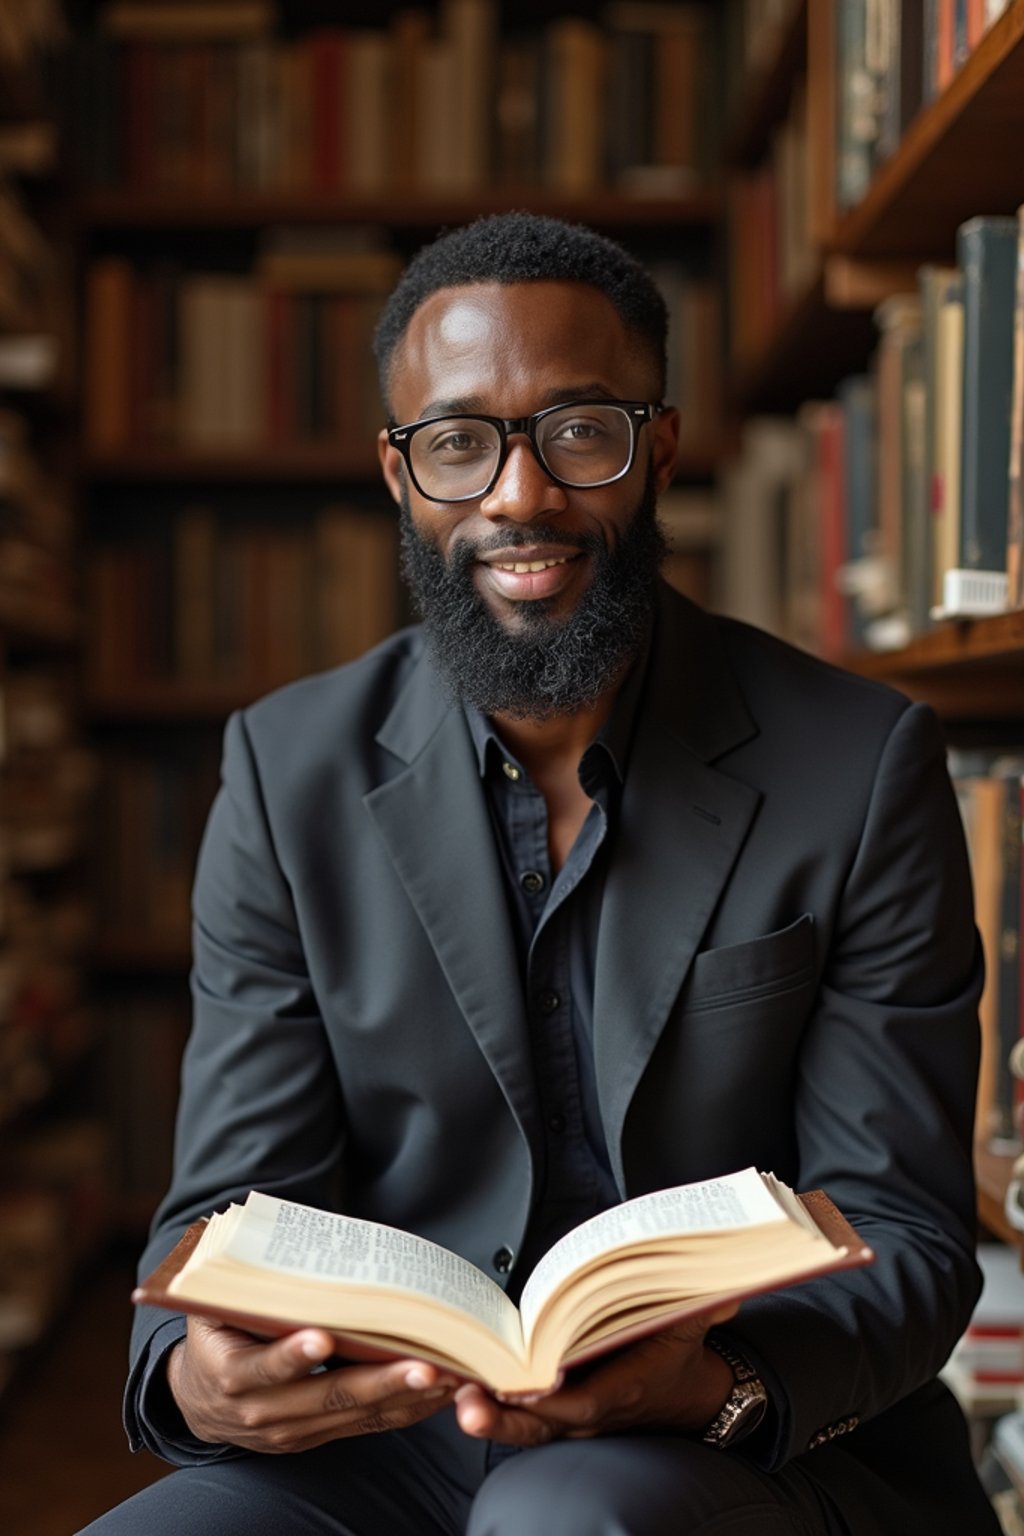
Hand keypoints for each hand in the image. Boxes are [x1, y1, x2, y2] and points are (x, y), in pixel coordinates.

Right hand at [167, 1315, 457, 1453]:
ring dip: (402, 1398)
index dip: (293, 1355)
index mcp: (231, 1373)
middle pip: (326, 1397)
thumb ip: (249, 1288)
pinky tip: (435, 1394)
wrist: (196, 1398)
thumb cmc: (215, 1334)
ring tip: (446, 1377)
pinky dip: (402, 1411)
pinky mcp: (313, 1438)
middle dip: (380, 1382)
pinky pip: (363, 1427)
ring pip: (353, 1416)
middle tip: (425, 1366)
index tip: (324, 1337)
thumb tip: (297, 1243)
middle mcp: (261, 1411)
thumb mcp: (216, 1308)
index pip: (265, 1367)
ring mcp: (290, 1431)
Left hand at [454, 1309, 737, 1448]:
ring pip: (528, 1428)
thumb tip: (725, 1292)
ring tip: (456, 1398)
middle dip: (505, 1417)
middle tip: (468, 1402)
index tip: (530, 1384)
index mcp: (628, 1389)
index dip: (558, 1397)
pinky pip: (525, 1421)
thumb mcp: (695, 1325)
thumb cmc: (681, 1352)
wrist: (690, 1395)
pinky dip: (494, 1410)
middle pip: (546, 1425)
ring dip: (491, 1417)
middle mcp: (597, 1412)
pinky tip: (460, 1392)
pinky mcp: (563, 1416)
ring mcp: (577, 1420)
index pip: (588, 1401)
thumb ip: (703, 1307)